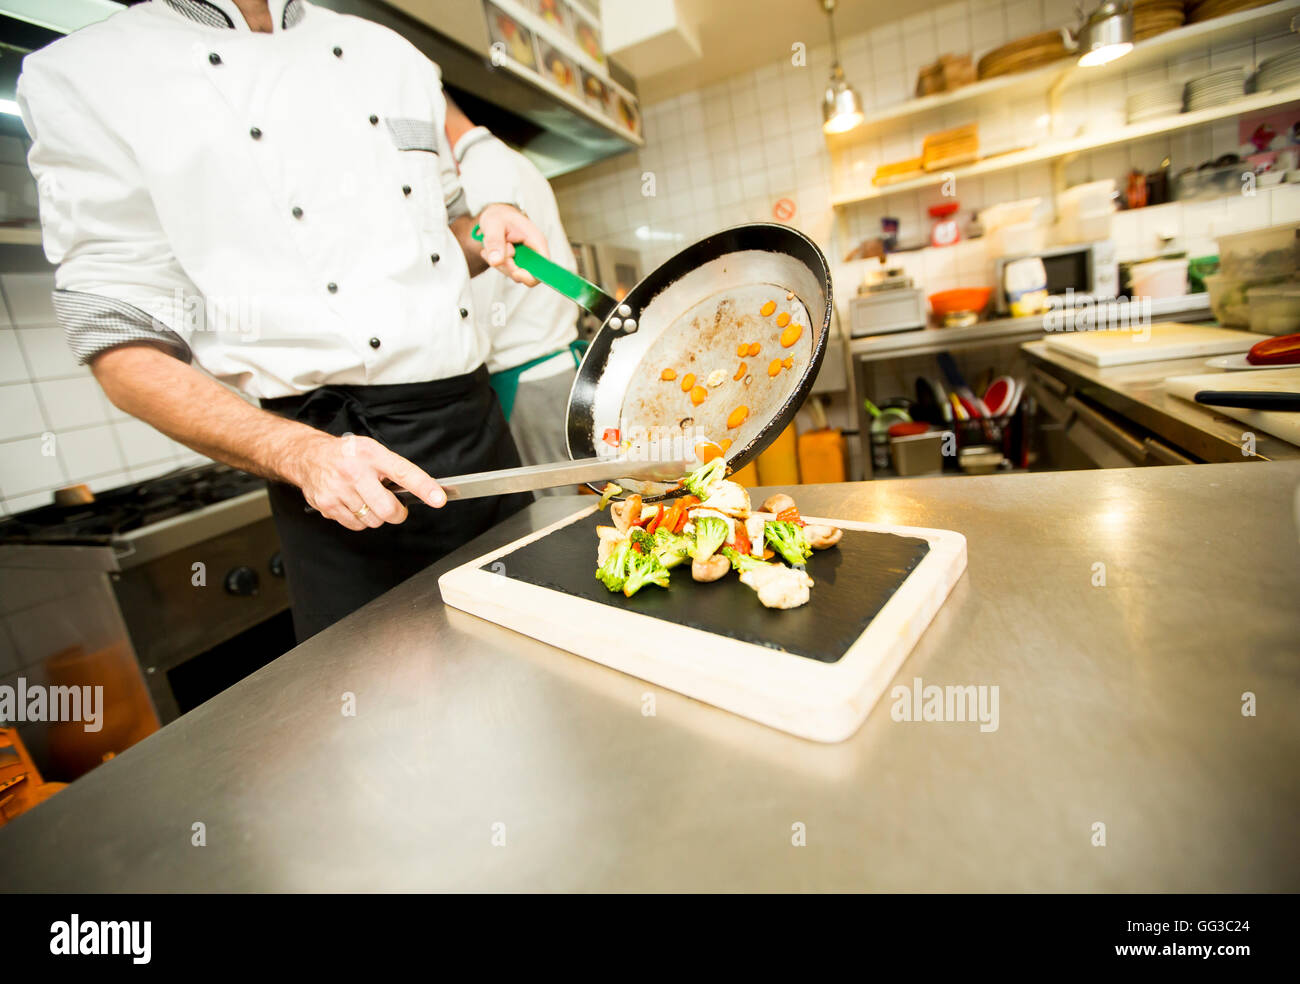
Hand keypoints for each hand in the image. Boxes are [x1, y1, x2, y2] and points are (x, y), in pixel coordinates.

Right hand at [288, 432, 445, 530]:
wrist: (309, 456)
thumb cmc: (347, 455)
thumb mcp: (373, 450)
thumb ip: (394, 469)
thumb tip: (421, 491)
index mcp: (371, 454)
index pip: (403, 472)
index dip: (424, 487)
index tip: (438, 499)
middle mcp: (355, 472)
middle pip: (387, 509)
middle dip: (397, 513)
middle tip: (396, 507)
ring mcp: (339, 489)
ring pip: (373, 520)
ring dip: (376, 515)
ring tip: (366, 498)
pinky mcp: (327, 505)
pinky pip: (356, 525)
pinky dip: (360, 519)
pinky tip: (353, 504)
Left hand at [476, 203, 546, 285]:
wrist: (496, 214)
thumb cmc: (498, 216)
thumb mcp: (493, 224)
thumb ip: (495, 242)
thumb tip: (496, 261)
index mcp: (536, 241)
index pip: (542, 268)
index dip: (529, 275)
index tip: (514, 271)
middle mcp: (535, 252)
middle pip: (526, 274)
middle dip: (508, 266)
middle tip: (496, 249)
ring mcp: (527, 258)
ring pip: (515, 274)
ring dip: (500, 263)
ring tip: (493, 245)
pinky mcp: (518, 262)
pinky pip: (508, 271)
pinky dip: (497, 263)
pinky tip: (492, 250)